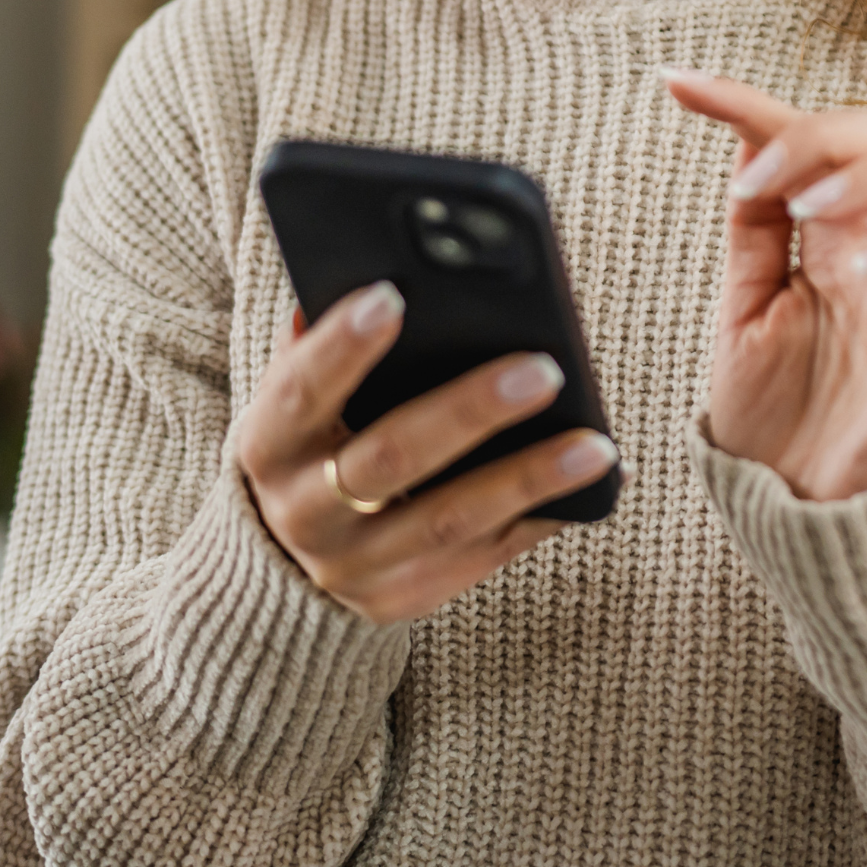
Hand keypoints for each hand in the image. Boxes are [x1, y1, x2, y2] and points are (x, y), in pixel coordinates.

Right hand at [233, 283, 619, 624]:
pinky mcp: (404, 597)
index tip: (392, 294)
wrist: (277, 564)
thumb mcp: (293, 398)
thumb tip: (369, 269)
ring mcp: (354, 566)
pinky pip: (484, 557)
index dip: (341, 348)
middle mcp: (304, 513)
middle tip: (543, 370)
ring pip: (449, 520)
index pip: (300, 392)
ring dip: (528, 479)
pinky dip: (543, 518)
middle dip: (468, 412)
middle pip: (390, 460)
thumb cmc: (308, 442)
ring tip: (597, 445)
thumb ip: (319, 342)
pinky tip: (598, 484)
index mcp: (268, 446)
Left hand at [663, 68, 866, 502]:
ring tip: (808, 211)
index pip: (819, 138)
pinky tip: (864, 269)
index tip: (676, 84)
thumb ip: (755, 227)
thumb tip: (740, 135)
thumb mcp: (746, 307)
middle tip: (760, 177)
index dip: (749, 100)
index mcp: (842, 236)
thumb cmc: (778, 418)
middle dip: (827, 134)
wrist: (795, 518)